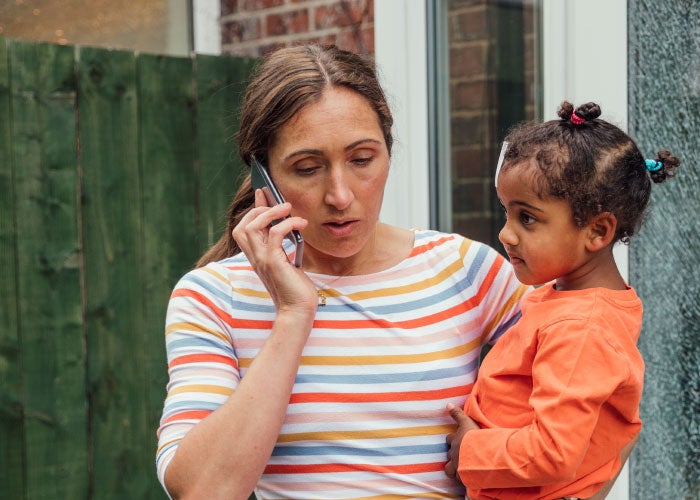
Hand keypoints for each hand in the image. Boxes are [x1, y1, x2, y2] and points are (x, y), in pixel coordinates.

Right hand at [232, 190, 315, 312]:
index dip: (253, 209)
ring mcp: (262, 260)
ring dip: (271, 212)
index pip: (244, 228)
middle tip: (280, 204)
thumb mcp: (287, 264)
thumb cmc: (296, 290)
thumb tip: (287, 228)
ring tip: (288, 208)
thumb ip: (282, 248)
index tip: (263, 194)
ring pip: (253, 226)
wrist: (298, 311)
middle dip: (259, 209)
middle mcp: (255, 258)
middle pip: (243, 225)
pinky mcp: (274, 263)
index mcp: (257, 258)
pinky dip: (288, 224)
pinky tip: (301, 224)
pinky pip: (276, 234)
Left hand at [444, 403, 478, 481]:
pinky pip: (459, 479)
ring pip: (449, 469)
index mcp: (455, 441)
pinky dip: (462, 479)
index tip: (455, 440)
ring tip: (459, 469)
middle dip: (452, 455)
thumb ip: (457, 414)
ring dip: (453, 468)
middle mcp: (453, 453)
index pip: (449, 439)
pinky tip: (466, 479)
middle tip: (459, 455)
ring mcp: (457, 465)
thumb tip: (447, 404)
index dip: (452, 439)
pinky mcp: (462, 476)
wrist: (479, 453)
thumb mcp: (466, 422)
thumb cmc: (474, 437)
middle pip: (449, 454)